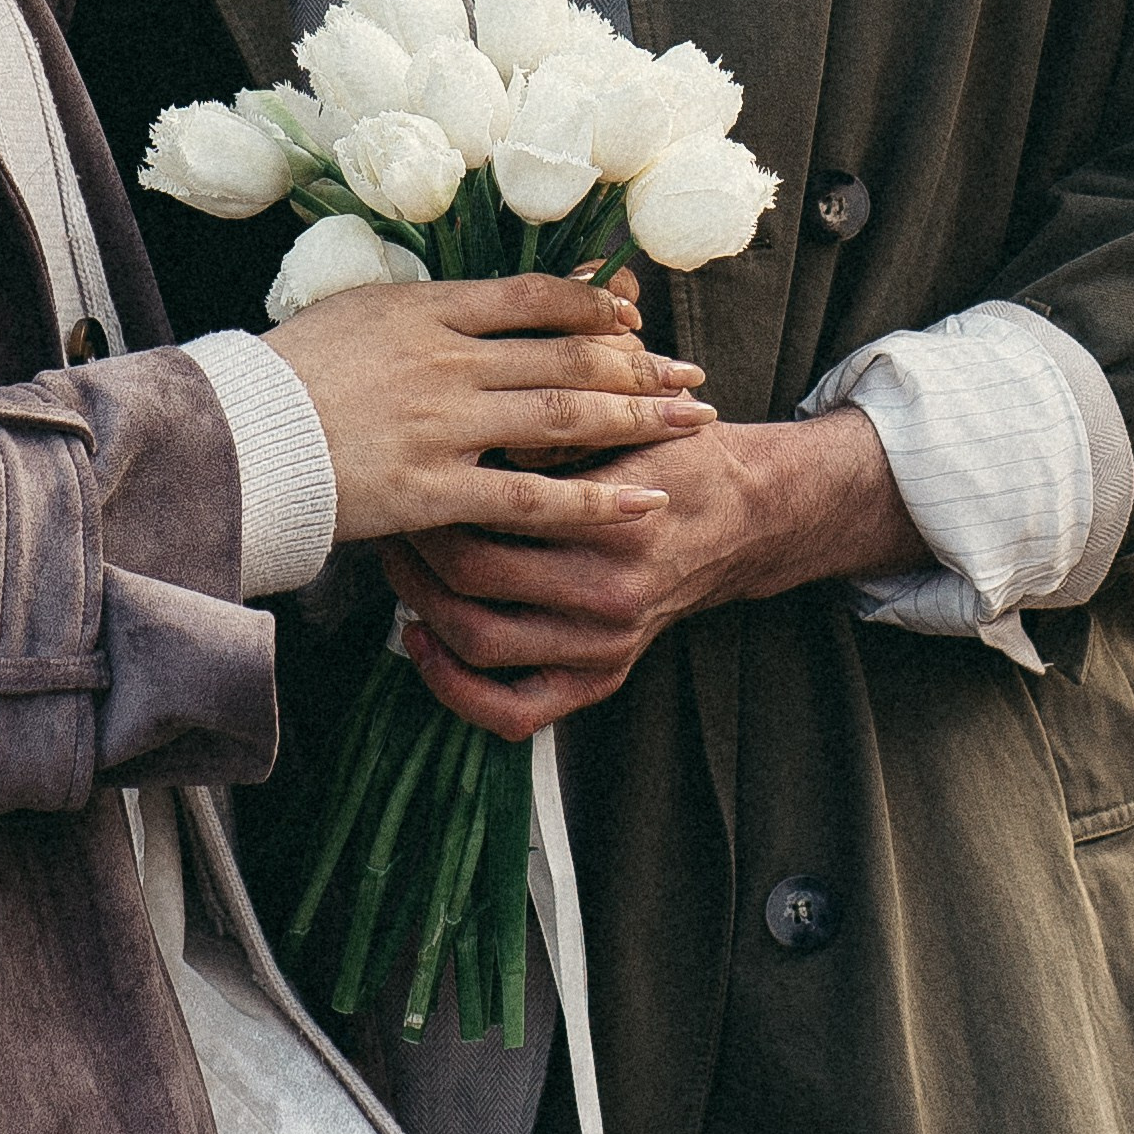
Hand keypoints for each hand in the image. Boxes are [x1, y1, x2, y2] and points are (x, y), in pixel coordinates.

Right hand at [262, 272, 714, 548]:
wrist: (228, 438)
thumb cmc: (278, 376)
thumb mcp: (350, 313)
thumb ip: (416, 310)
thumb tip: (468, 302)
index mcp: (424, 309)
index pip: (533, 296)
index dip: (593, 305)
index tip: (634, 320)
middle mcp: (446, 360)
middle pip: (567, 355)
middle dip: (640, 365)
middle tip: (692, 373)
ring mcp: (444, 425)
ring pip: (564, 418)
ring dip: (639, 419)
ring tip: (693, 424)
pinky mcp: (434, 490)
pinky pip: (533, 499)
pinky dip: (595, 500)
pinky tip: (643, 502)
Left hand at [387, 404, 928, 738]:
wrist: (745, 515)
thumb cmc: (676, 454)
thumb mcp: (626, 420)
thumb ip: (555, 424)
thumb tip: (465, 421)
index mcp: (616, 524)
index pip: (490, 521)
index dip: (432, 499)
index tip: (405, 472)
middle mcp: (611, 595)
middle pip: (472, 588)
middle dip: (414, 555)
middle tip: (389, 520)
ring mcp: (606, 646)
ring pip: (481, 647)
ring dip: (422, 611)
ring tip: (398, 573)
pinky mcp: (602, 677)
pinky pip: (515, 713)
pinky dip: (457, 691)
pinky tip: (425, 648)